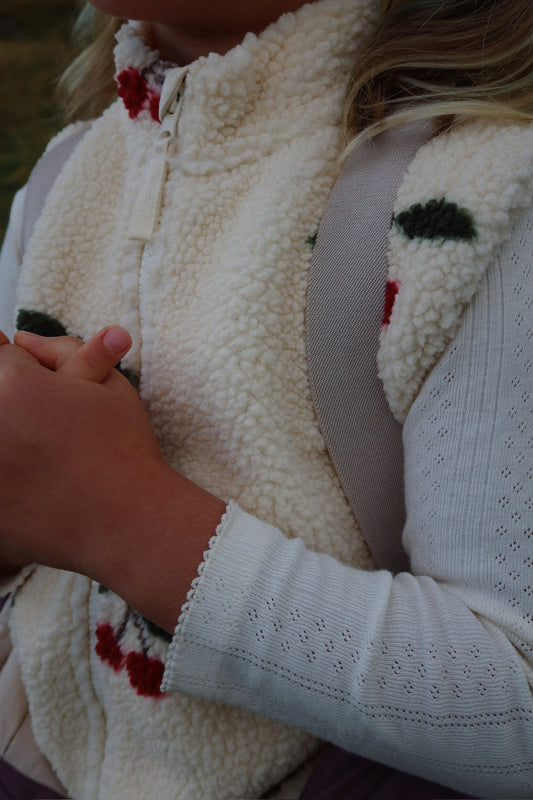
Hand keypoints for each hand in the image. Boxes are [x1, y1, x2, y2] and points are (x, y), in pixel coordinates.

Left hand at [0, 326, 131, 577]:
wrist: (129, 521)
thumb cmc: (126, 449)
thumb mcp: (110, 386)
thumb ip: (66, 350)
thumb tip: (22, 339)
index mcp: (13, 381)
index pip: (1, 358)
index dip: (26, 373)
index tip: (46, 397)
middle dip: (14, 403)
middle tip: (45, 428)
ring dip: (12, 437)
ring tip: (43, 455)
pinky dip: (10, 475)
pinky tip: (35, 483)